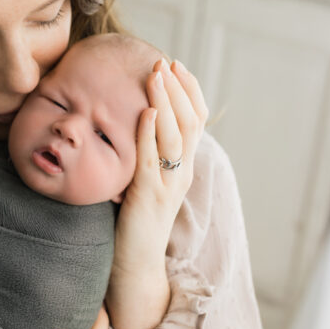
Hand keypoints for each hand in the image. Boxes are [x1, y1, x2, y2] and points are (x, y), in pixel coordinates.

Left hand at [108, 59, 208, 328]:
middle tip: (165, 63)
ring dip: (166, 102)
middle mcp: (182, 173)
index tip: (175, 65)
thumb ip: (146, 155)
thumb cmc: (134, 222)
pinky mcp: (150, 198)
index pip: (196, 120)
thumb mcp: (143, 181)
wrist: (136, 265)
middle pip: (190, 122)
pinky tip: (146, 112)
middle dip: (178, 89)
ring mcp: (169, 185)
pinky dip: (150, 133)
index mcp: (183, 167)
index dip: (189, 91)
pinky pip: (153, 160)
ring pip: (176, 136)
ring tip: (157, 76)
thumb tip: (135, 122)